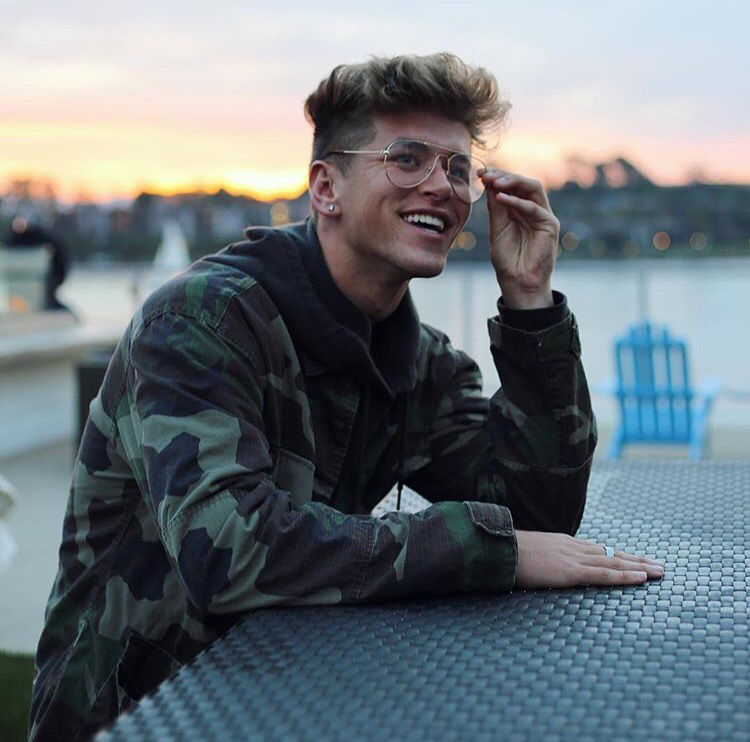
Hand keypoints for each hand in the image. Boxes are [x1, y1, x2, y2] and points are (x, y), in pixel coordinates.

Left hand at [481, 169, 559, 308]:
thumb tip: (488, 182)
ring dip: (513, 182)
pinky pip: (535, 208)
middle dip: (505, 176)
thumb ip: (495, 207)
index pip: (512, 186)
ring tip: (494, 182)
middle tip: (487, 175)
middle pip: (524, 183)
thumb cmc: (507, 259)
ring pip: (533, 188)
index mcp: (520, 210)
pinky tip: (501, 198)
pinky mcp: (550, 225)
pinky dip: (518, 201)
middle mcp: (533, 209)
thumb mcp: (497, 228)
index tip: (480, 173)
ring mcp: (543, 216)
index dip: (497, 177)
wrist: (518, 282)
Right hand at [515, 530, 664, 588]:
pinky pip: (603, 574)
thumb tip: (547, 567)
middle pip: (612, 553)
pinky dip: (624, 575)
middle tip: (659, 565)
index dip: (619, 556)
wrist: (498, 549)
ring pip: (614, 562)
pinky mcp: (570, 571)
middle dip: (637, 560)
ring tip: (659, 572)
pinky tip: (641, 578)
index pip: (598, 550)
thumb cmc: (508, 553)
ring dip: (639, 567)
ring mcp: (573, 558)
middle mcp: (573, 547)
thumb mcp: (531, 553)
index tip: (635, 560)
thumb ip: (544, 558)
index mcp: (563, 543)